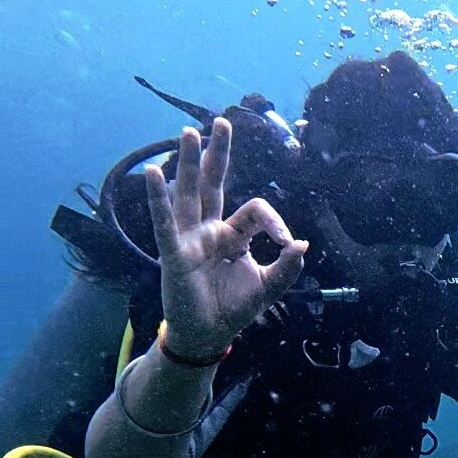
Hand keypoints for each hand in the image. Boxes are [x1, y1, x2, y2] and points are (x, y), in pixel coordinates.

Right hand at [145, 118, 307, 358]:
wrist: (210, 334)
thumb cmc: (234, 309)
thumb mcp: (268, 288)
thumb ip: (287, 267)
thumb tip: (303, 243)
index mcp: (235, 235)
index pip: (256, 210)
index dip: (275, 221)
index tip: (287, 243)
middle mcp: (210, 230)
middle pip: (214, 184)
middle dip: (218, 154)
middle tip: (223, 122)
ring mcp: (190, 238)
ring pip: (189, 193)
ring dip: (188, 162)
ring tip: (189, 132)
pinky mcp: (174, 252)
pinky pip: (165, 221)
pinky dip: (159, 197)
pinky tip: (154, 172)